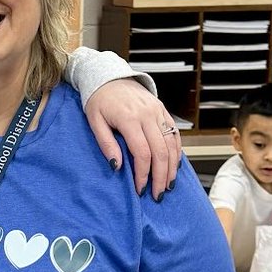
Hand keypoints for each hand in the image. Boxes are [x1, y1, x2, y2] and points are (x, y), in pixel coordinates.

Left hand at [84, 79, 181, 197]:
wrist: (109, 77)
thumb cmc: (98, 100)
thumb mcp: (94, 121)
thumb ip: (106, 144)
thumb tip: (117, 167)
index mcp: (129, 119)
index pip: (142, 153)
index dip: (144, 175)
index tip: (140, 189)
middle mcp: (148, 115)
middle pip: (161, 152)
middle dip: (160, 177)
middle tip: (158, 194)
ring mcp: (158, 111)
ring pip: (172, 144)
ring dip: (172, 167)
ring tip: (167, 185)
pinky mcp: (163, 110)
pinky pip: (175, 133)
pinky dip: (177, 151)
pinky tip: (173, 166)